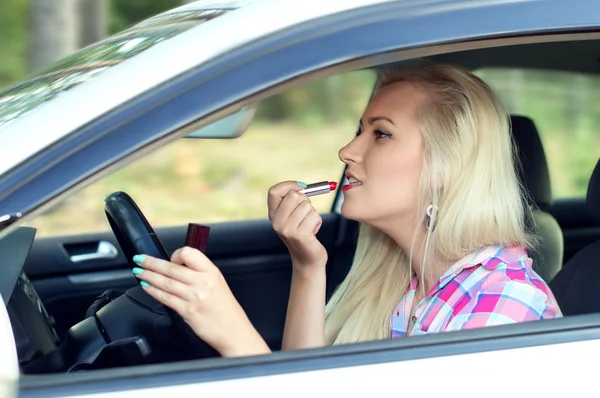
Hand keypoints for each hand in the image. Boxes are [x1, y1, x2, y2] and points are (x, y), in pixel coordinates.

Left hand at [131, 247, 269, 356]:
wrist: (234, 331)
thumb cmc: (226, 309)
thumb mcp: (218, 283)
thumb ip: (200, 274)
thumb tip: (177, 267)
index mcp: (212, 272)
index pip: (189, 254)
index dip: (176, 255)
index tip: (169, 258)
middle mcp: (203, 282)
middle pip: (172, 268)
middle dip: (152, 263)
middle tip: (140, 259)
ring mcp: (194, 297)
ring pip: (165, 282)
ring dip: (149, 276)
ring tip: (139, 272)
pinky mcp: (187, 311)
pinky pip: (165, 298)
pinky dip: (153, 291)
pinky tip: (147, 287)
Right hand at [268, 181, 327, 271]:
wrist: (307, 258)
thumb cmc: (303, 232)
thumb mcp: (293, 215)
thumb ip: (293, 200)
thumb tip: (302, 186)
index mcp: (273, 215)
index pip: (273, 191)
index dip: (288, 185)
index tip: (301, 187)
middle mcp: (276, 222)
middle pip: (294, 196)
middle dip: (305, 200)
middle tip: (306, 213)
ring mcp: (287, 229)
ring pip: (307, 206)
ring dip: (312, 213)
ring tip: (308, 225)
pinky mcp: (300, 235)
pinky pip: (314, 216)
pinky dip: (317, 222)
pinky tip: (312, 232)